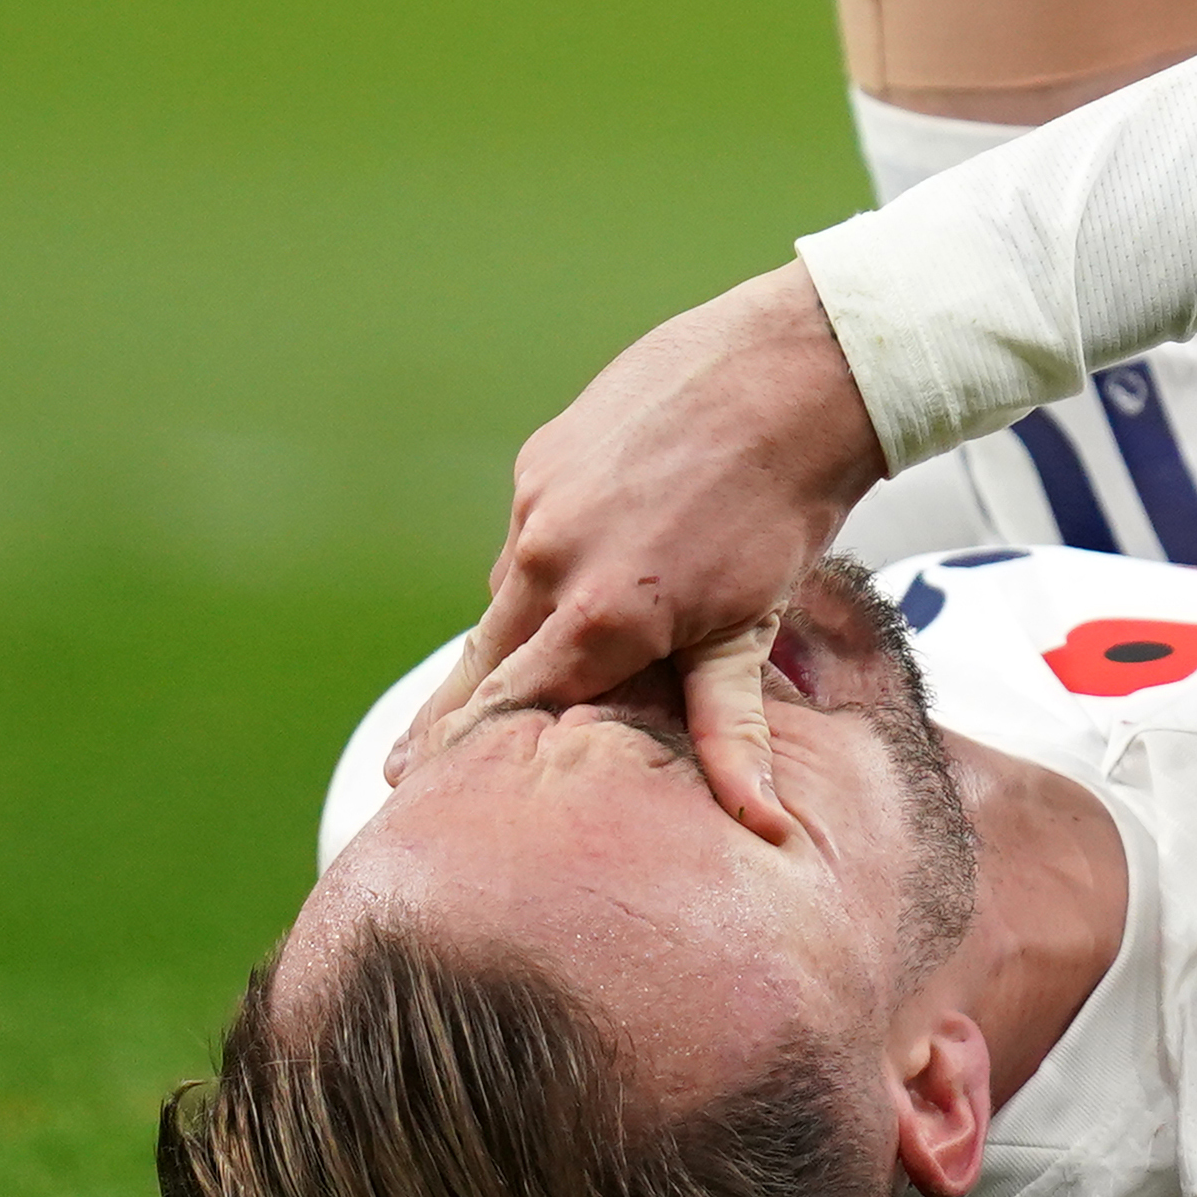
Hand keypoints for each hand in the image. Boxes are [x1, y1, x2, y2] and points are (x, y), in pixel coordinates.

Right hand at [385, 261, 889, 832]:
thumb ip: (732, 728)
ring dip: (516, 630)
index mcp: (601, 616)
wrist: (795, 370)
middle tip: (400, 767)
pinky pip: (530, 532)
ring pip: (512, 590)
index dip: (463, 753)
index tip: (415, 791)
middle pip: (483, 656)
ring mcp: (540, 500)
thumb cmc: (786, 506)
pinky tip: (580, 569)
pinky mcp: (544, 456)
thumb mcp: (754, 627)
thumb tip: (765, 827)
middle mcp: (550, 558)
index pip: (509, 706)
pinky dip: (546, 561)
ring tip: (503, 677)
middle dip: (448, 713)